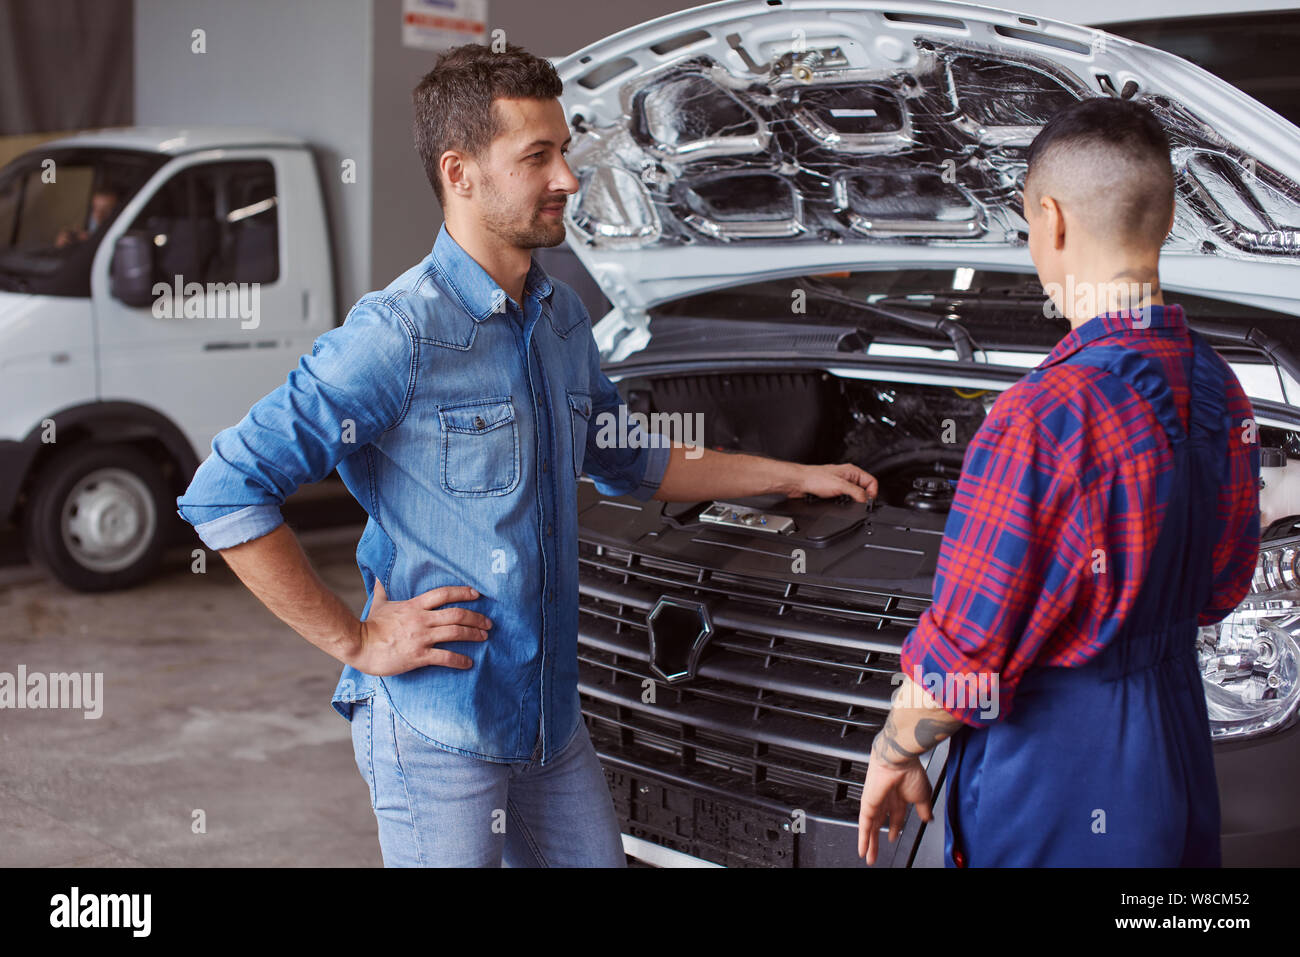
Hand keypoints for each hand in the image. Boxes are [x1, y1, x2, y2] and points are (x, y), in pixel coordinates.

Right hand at [348, 579, 491, 675]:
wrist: (359, 645)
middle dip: (476, 617)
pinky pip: (445, 657)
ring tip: (484, 637)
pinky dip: (460, 660)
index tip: (477, 594)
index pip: (444, 594)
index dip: (462, 592)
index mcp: (414, 606)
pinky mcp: (419, 656)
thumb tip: (379, 576)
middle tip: (488, 622)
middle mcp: (421, 620)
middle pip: (456, 614)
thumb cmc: (369, 625)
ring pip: (455, 632)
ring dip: (473, 634)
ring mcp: (421, 638)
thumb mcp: (379, 603)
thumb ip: (383, 589)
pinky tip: (468, 663)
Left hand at [790, 463, 877, 502]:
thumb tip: (866, 500)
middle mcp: (847, 477)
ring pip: (854, 495)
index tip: (867, 502)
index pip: (872, 481)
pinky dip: (844, 503)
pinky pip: (844, 499)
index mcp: (852, 471)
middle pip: (864, 489)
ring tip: (847, 503)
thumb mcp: (840, 486)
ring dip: (852, 501)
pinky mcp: (833, 492)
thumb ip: (856, 492)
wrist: (799, 483)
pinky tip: (838, 503)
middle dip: (862, 498)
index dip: (872, 493)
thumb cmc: (815, 478)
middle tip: (858, 504)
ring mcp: (840, 484)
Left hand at [857, 749, 933, 864]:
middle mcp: (885, 800)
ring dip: (870, 843)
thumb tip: (929, 819)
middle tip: (876, 853)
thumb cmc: (910, 771)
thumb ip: (924, 810)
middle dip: (878, 839)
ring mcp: (875, 802)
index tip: (892, 836)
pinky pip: (864, 825)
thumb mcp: (923, 796)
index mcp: (899, 797)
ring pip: (870, 827)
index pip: (895, 817)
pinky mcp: (868, 805)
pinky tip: (863, 848)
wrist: (899, 761)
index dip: (893, 828)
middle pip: (879, 824)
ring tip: (869, 857)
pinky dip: (863, 838)